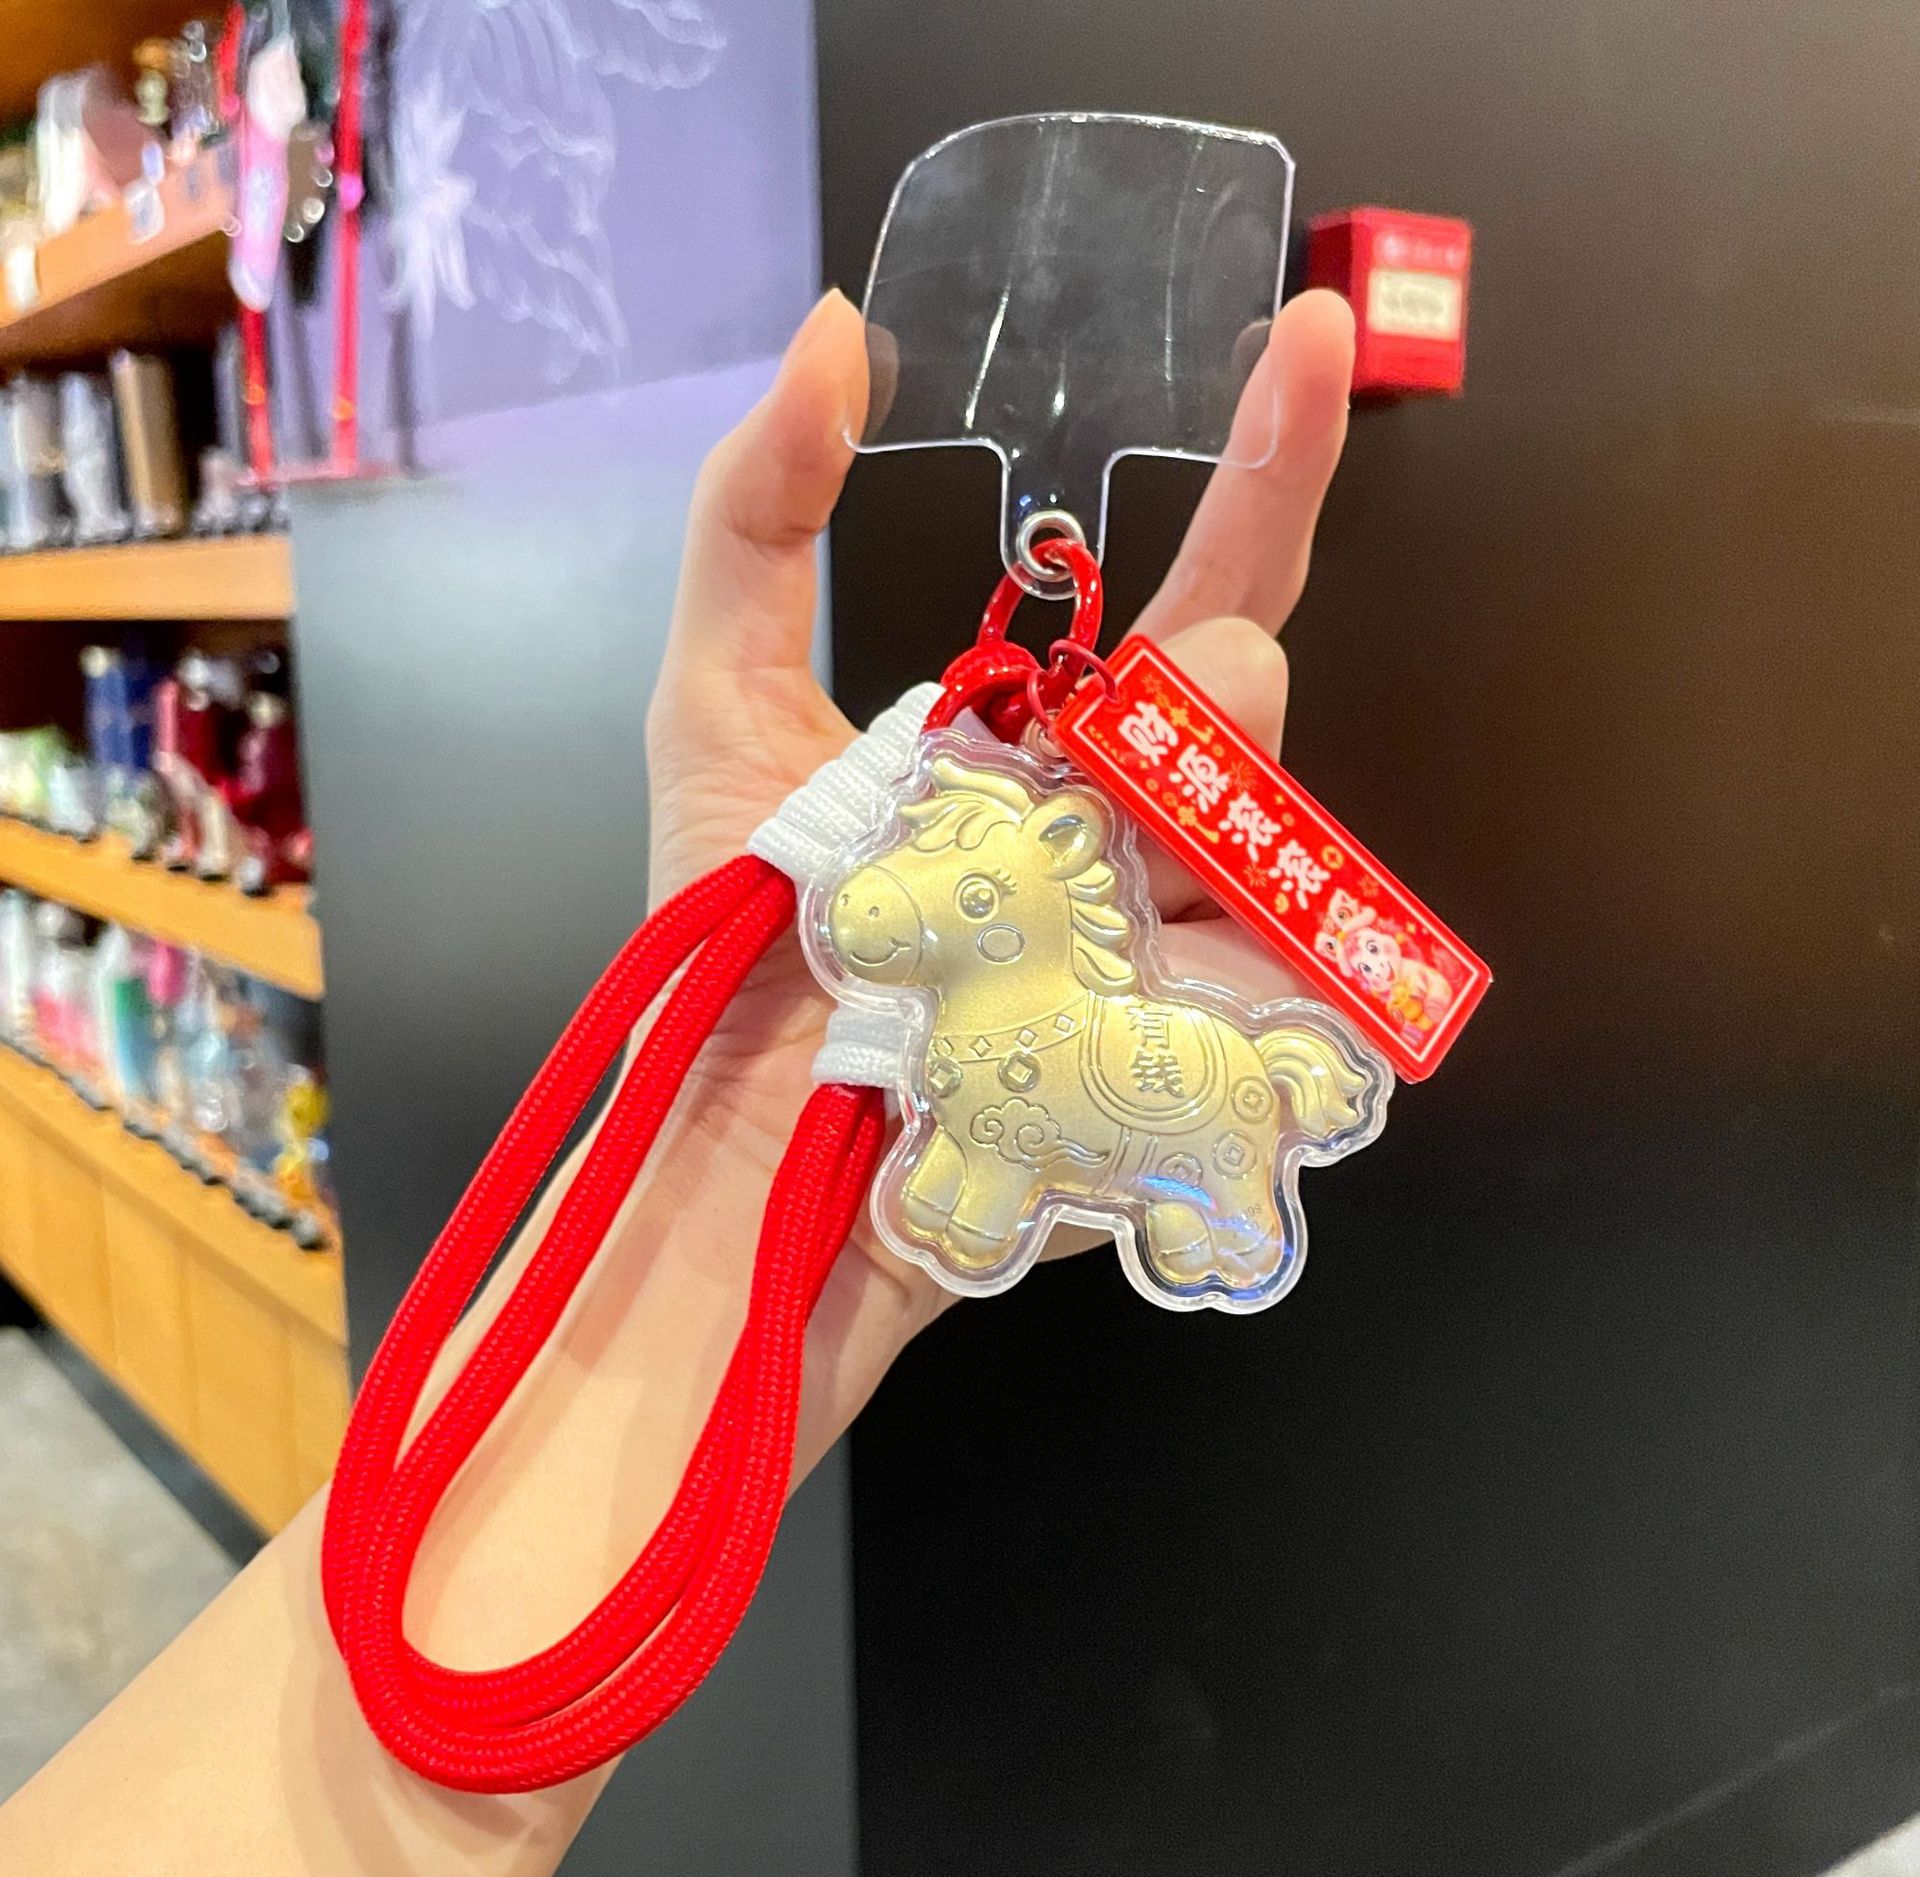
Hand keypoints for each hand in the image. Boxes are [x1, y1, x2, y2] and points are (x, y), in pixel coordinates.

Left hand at [643, 286, 1355, 1472]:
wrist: (728, 1157)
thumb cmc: (728, 940)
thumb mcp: (715, 703)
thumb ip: (762, 514)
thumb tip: (835, 329)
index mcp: (1061, 743)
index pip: (1201, 592)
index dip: (1265, 465)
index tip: (1309, 338)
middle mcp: (1138, 836)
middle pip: (1245, 714)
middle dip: (1196, 699)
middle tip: (1073, 773)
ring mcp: (1180, 956)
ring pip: (1261, 855)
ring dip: (1166, 854)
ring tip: (1016, 928)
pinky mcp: (1196, 1080)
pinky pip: (1281, 1015)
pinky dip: (1216, 998)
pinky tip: (1093, 1023)